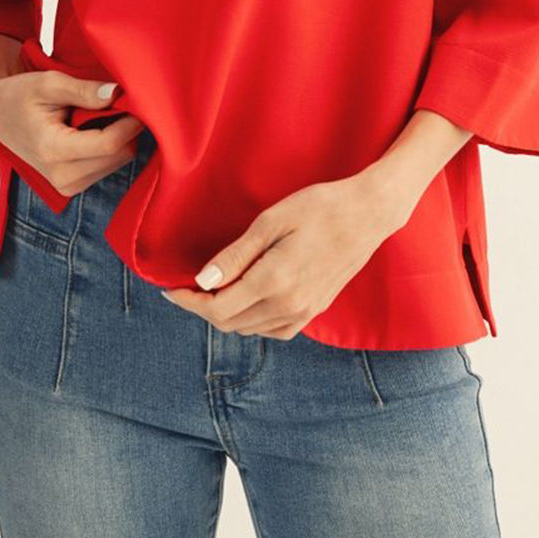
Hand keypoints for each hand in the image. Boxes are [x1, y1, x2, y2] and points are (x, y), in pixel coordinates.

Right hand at [0, 34, 144, 194]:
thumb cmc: (20, 94)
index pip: (108, 144)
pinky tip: (94, 129)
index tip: (137, 102)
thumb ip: (84, 90)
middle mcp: (61, 176)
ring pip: (117, 163)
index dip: (130, 123)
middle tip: (119, 103)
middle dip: (126, 129)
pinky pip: (108, 167)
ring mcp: (66, 186)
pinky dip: (110, 147)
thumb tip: (117, 93)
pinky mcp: (72, 186)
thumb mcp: (49, 83)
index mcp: (52, 150)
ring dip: (119, 138)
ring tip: (99, 114)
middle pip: (118, 156)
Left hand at [159, 174, 404, 339]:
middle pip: (230, 323)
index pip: (217, 308)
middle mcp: (289, 304)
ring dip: (226, 315)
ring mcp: (305, 311)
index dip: (189, 302)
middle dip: (202, 308)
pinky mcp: (316, 310)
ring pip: (250, 329)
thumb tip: (203, 282)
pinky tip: (247, 302)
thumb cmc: (319, 206)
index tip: (170, 289)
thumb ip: (235, 256)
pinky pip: (275, 331)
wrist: (368, 213)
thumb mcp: (271, 221)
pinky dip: (253, 322)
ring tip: (212, 291)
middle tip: (187, 287)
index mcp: (274, 281)